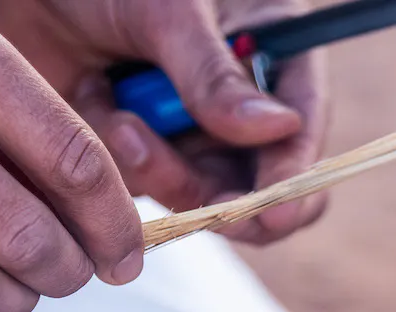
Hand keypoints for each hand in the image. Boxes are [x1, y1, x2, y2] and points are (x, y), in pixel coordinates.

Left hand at [0, 0, 330, 243]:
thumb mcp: (169, 12)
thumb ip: (215, 75)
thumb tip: (282, 129)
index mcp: (271, 58)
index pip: (302, 131)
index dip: (295, 176)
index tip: (276, 209)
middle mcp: (238, 106)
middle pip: (261, 186)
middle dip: (230, 199)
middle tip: (211, 207)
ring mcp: (189, 136)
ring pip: (199, 196)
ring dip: (161, 169)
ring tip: (120, 118)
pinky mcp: (140, 155)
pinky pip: (142, 188)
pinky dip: (115, 154)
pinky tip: (93, 97)